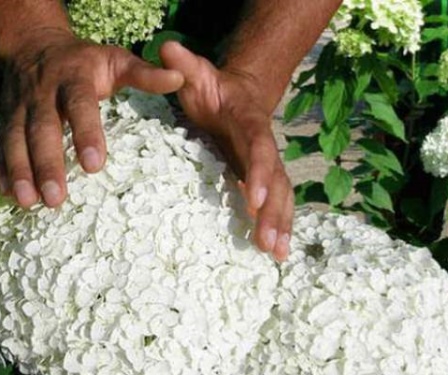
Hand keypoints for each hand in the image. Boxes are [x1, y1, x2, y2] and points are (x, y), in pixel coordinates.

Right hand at [0, 28, 183, 207]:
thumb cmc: (85, 61)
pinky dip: (0, 169)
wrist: (34, 45)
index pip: (79, 106)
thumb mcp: (116, 60)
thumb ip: (146, 73)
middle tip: (55, 198)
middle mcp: (43, 93)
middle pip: (42, 129)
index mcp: (74, 78)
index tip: (94, 166)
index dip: (86, 134)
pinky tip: (6, 194)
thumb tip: (179, 79)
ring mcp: (19, 108)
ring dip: (20, 171)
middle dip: (47, 164)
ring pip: (15, 140)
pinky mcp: (5, 120)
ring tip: (28, 202)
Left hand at [160, 41, 294, 260]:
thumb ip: (184, 64)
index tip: (253, 197)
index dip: (260, 171)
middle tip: (269, 242)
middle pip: (277, 180)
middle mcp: (264, 147)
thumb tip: (166, 48)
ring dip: (281, 225)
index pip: (259, 147)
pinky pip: (275, 204)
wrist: (237, 97)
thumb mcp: (198, 74)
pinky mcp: (260, 180)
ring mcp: (265, 166)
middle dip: (274, 211)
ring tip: (277, 255)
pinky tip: (275, 253)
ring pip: (281, 197)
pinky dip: (278, 227)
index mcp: (251, 123)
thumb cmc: (213, 90)